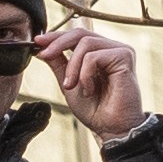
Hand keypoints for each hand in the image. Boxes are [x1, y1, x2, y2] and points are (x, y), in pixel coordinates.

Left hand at [42, 21, 148, 147]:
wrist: (111, 128)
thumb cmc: (95, 110)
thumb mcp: (69, 83)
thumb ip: (59, 64)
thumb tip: (43, 48)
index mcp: (101, 52)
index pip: (77, 35)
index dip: (56, 36)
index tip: (38, 41)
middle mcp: (112, 48)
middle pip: (80, 33)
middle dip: (58, 43)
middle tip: (44, 55)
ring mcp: (120, 50)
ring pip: (85, 44)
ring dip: (72, 67)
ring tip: (72, 86)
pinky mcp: (125, 56)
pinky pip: (94, 57)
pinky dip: (85, 74)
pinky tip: (90, 90)